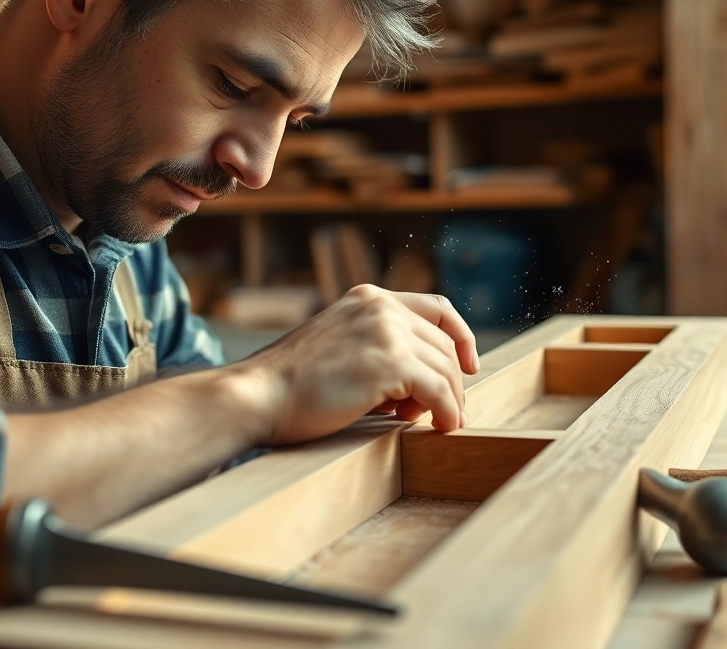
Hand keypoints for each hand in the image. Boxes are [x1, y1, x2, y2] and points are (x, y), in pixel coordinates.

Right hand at [231, 284, 479, 444]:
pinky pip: (440, 391)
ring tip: (433, 423)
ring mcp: (385, 332)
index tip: (468, 365)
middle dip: (452, 380)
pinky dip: (448, 413)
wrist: (258, 395)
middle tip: (444, 411)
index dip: (461, 336)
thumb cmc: (290, 384)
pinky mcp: (389, 364)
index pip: (437, 307)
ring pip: (446, 368)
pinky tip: (443, 429)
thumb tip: (421, 383)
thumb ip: (374, 347)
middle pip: (445, 343)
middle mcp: (380, 306)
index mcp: (368, 298)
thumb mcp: (337, 346)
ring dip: (449, 400)